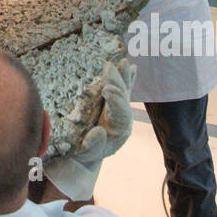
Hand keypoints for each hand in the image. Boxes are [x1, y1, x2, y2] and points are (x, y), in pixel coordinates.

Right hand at [41, 58, 135, 201]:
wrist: (85, 155)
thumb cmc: (84, 154)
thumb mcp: (85, 153)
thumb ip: (93, 145)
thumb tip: (99, 132)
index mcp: (119, 130)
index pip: (121, 113)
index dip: (116, 101)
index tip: (108, 90)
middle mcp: (122, 118)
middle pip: (123, 98)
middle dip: (117, 82)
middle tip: (110, 67)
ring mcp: (119, 110)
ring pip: (124, 91)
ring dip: (123, 76)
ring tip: (124, 62)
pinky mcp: (113, 105)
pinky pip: (122, 89)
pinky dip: (126, 78)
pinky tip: (131, 66)